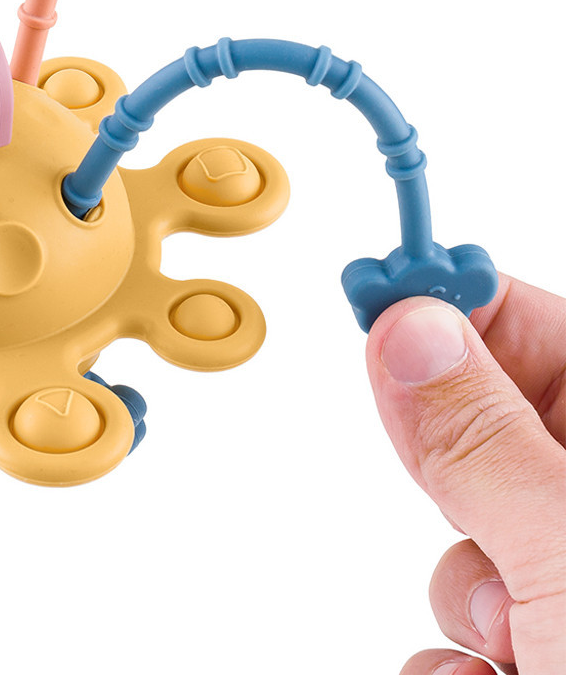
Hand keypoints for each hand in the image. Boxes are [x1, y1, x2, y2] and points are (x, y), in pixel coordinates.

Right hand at [367, 278, 565, 673]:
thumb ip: (481, 439)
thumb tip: (412, 326)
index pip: (550, 326)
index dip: (465, 303)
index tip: (382, 293)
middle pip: (499, 428)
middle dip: (460, 478)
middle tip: (470, 512)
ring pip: (471, 535)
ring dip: (465, 592)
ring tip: (514, 651)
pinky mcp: (549, 644)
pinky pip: (466, 619)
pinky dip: (461, 657)